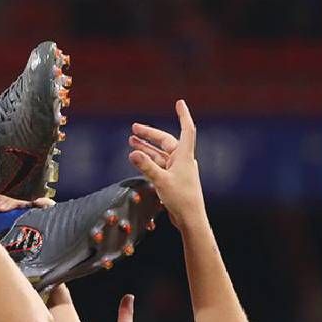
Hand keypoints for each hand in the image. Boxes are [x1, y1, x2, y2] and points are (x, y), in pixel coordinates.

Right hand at [129, 99, 203, 226]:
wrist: (191, 219)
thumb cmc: (181, 199)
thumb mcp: (161, 181)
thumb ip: (146, 166)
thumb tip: (132, 152)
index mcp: (185, 156)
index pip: (186, 130)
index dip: (183, 115)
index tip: (179, 103)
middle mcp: (182, 160)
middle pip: (166, 141)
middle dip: (150, 134)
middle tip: (133, 128)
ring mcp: (178, 170)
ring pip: (160, 154)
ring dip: (146, 148)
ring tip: (130, 141)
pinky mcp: (173, 179)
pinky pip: (159, 165)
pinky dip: (148, 160)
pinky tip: (138, 159)